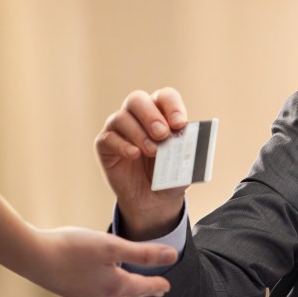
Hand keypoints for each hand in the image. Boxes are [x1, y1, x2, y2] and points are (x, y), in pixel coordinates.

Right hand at [28, 226, 176, 296]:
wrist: (31, 256)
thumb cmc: (72, 248)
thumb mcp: (113, 246)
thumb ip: (143, 253)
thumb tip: (172, 256)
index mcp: (115, 286)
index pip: (144, 287)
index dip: (157, 285)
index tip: (167, 287)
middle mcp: (101, 295)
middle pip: (130, 294)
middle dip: (145, 290)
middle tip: (157, 290)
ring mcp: (84, 295)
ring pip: (114, 294)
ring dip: (128, 291)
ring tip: (134, 287)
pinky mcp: (71, 290)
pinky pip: (98, 291)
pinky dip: (110, 288)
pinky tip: (105, 281)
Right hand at [95, 87, 188, 238]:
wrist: (154, 199)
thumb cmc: (171, 174)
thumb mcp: (185, 165)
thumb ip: (188, 152)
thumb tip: (192, 143)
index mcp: (162, 113)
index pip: (165, 97)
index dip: (172, 106)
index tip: (179, 124)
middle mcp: (138, 115)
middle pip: (137, 99)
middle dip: (151, 116)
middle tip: (162, 134)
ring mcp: (119, 128)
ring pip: (122, 117)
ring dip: (139, 133)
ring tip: (153, 151)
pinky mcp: (105, 145)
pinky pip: (109, 138)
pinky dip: (123, 145)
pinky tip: (134, 155)